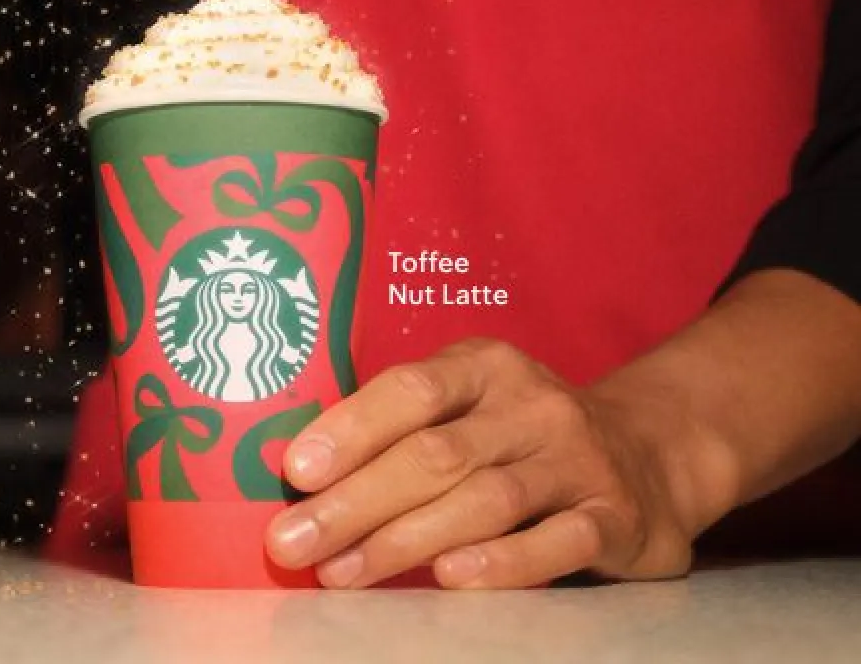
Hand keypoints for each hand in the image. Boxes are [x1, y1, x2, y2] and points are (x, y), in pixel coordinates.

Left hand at [264, 339, 701, 588]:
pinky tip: (451, 577)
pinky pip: (559, 540)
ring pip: (485, 499)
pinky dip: (503, 562)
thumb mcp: (466, 411)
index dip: (350, 428)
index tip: (296, 471)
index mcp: (484, 368)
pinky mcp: (617, 517)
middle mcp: (533, 406)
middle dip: (355, 502)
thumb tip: (298, 483)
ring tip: (343, 572)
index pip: (410, 389)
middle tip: (294, 543)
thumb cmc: (519, 439)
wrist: (652, 454)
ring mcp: (579, 461)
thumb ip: (397, 435)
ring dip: (405, 539)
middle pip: (434, 453)